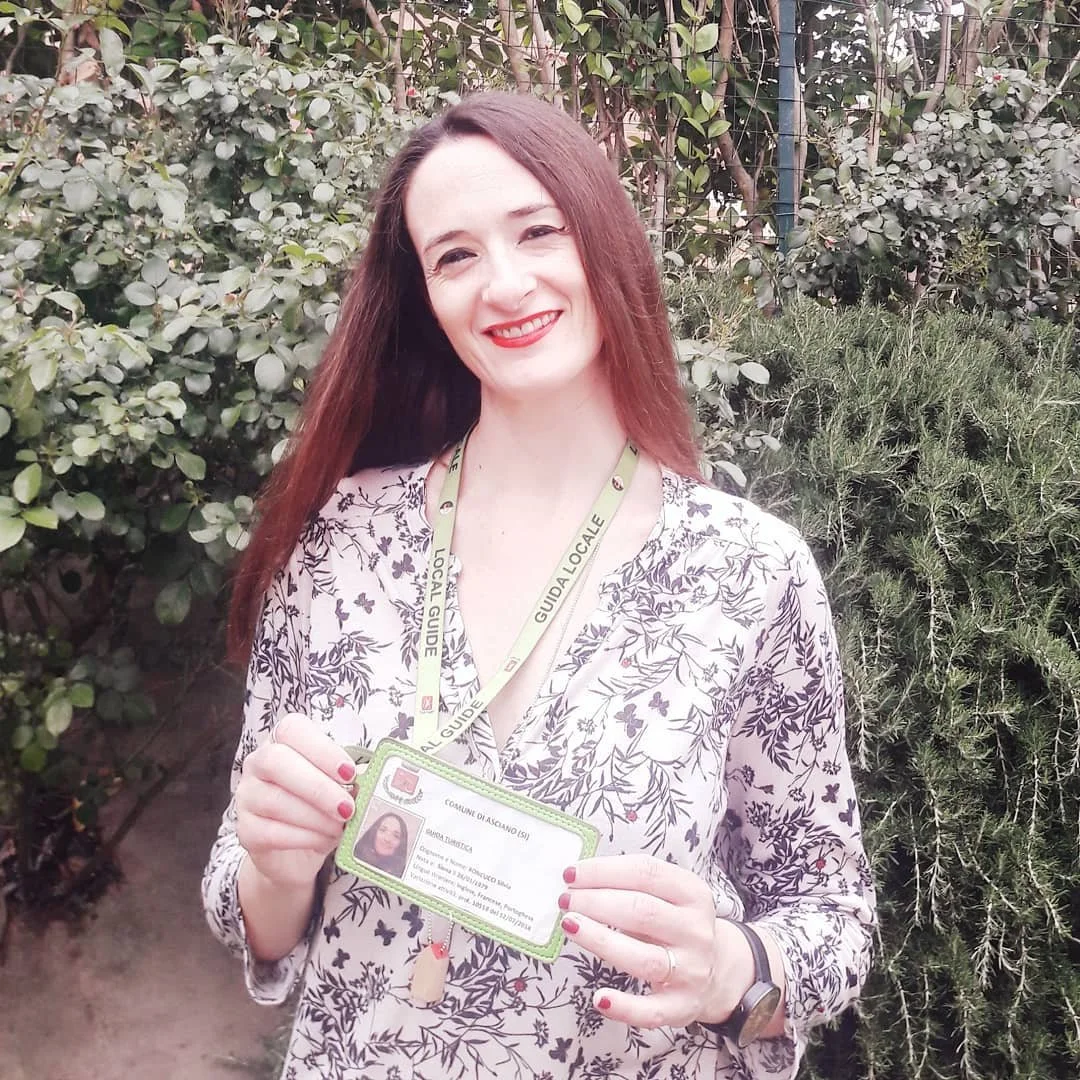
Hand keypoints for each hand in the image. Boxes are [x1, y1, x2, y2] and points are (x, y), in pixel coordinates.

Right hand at [234, 711, 357, 888]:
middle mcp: (258, 763)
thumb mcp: (340, 787)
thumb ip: (353, 777)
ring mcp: (246, 796)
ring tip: (340, 827)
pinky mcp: (245, 831)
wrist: (295, 853)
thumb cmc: (321, 808)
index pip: (292, 729)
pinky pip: (270, 832)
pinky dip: (303, 837)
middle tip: (347, 807)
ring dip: (315, 816)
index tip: (349, 773)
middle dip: (317, 786)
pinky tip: (324, 840)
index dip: (322, 749)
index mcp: (282, 741)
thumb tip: (371, 776)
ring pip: (274, 800)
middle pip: (276, 761)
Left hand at [558, 854, 755, 1029]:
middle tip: (564, 900)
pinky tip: (598, 998)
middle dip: (596, 902)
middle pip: (642, 911)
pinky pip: (651, 1011)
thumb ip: (632, 886)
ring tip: (570, 926)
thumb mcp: (669, 896)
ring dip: (601, 941)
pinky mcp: (682, 1007)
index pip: (646, 873)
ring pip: (643, 958)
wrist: (718, 973)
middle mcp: (696, 931)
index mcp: (692, 893)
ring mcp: (691, 971)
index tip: (571, 874)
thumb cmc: (676, 925)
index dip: (604, 871)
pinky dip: (624, 1007)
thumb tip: (578, 880)